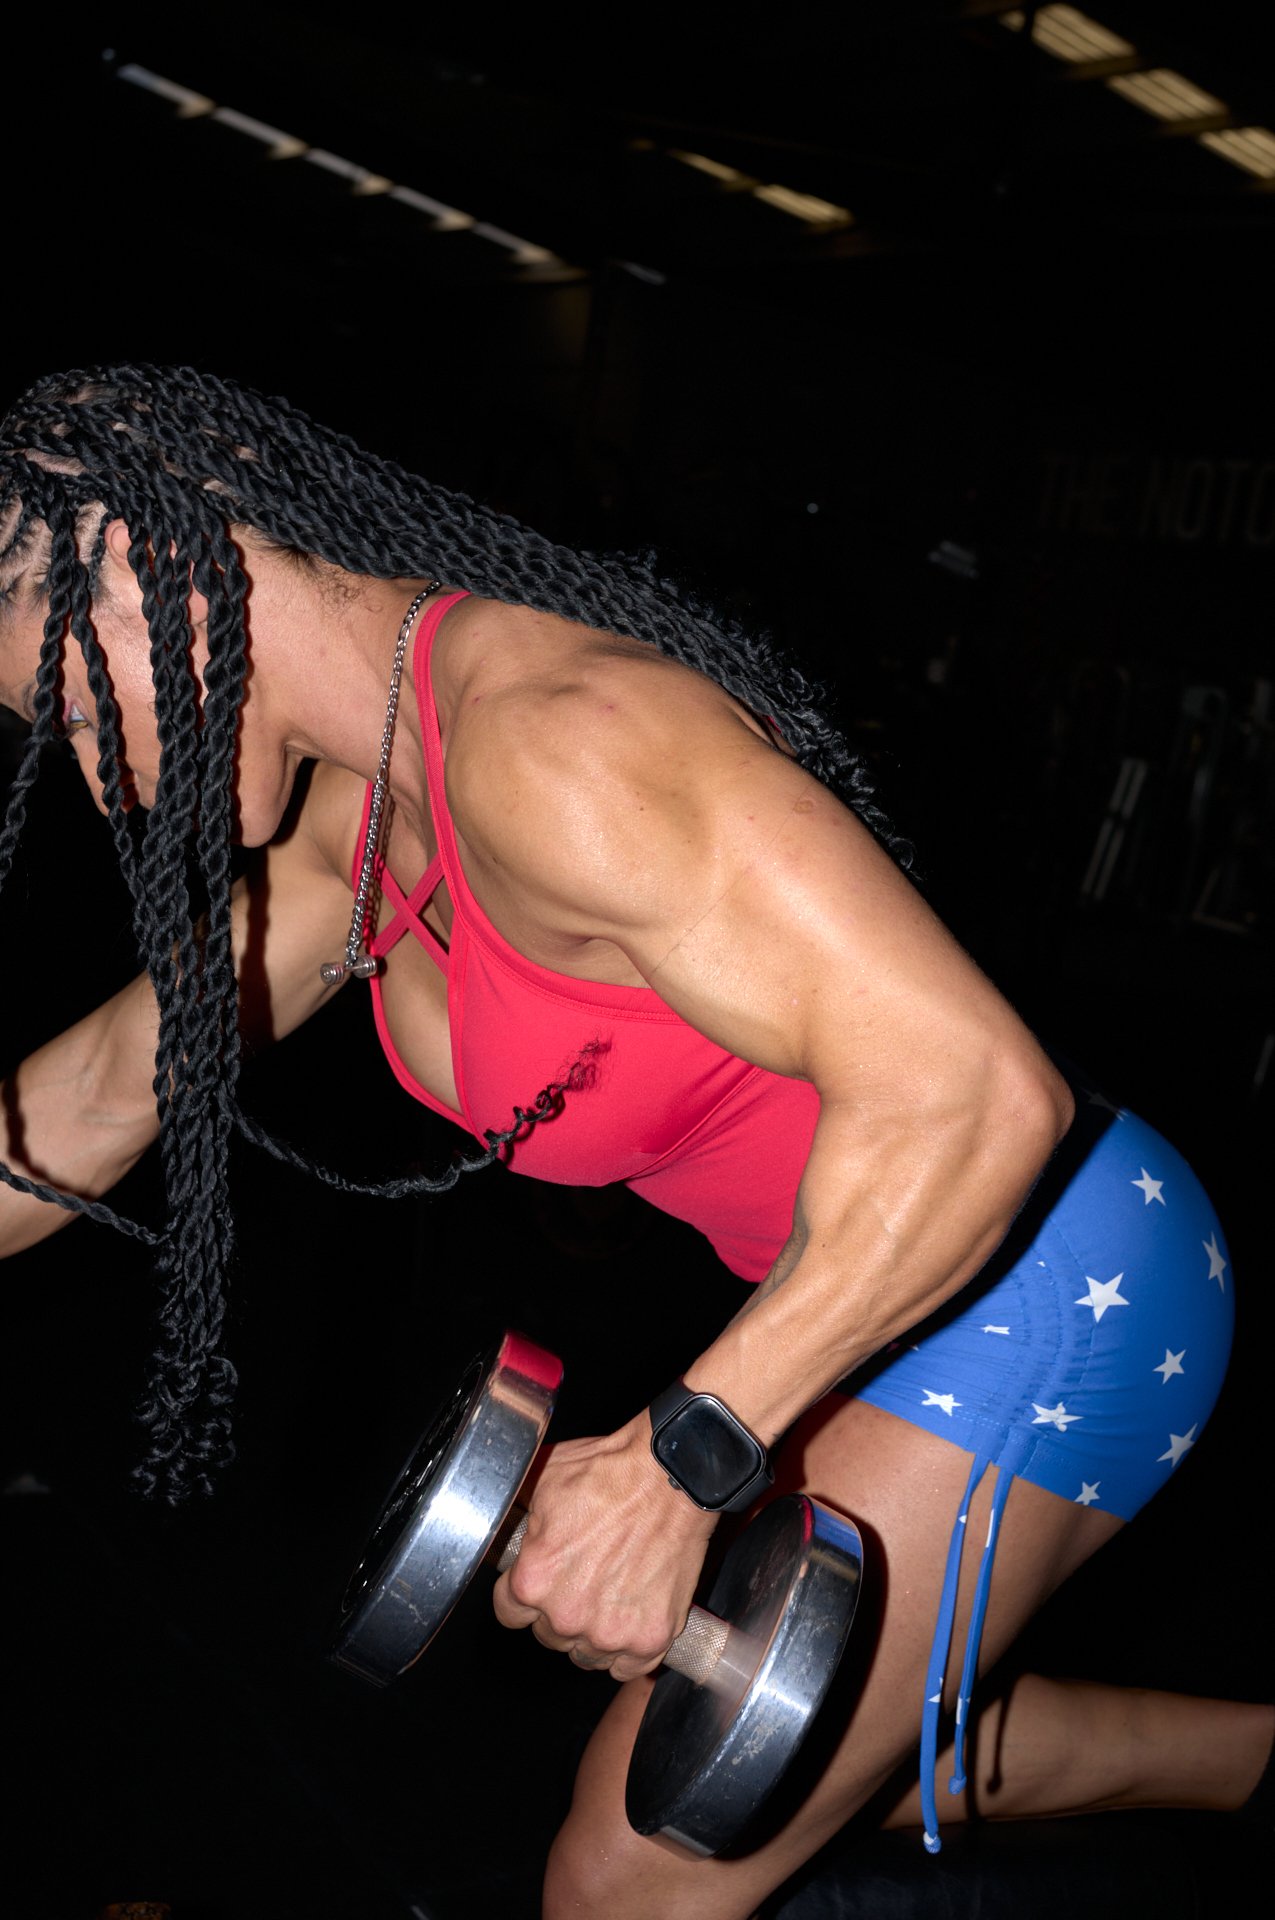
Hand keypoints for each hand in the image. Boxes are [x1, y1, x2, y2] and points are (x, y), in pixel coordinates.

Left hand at [491, 1414, 717, 1681]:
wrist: (670, 1475)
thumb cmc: (610, 1473)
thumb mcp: (543, 1483)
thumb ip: (519, 1524)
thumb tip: (502, 1531)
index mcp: (533, 1581)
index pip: (509, 1612)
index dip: (523, 1592)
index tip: (542, 1580)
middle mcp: (567, 1616)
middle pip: (548, 1635)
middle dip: (560, 1610)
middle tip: (584, 1577)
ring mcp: (611, 1633)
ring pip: (586, 1654)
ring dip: (593, 1632)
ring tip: (611, 1594)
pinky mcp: (651, 1639)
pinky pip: (628, 1666)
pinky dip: (629, 1649)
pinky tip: (632, 1617)